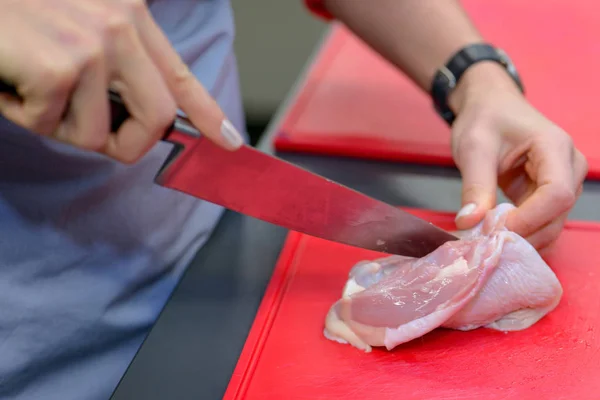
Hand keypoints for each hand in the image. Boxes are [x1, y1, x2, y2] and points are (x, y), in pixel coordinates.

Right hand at [0, 0, 242, 162]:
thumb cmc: (17, 13)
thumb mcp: (78, 23)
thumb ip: (116, 63)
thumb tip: (139, 118)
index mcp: (129, 14)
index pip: (180, 75)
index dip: (208, 114)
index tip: (228, 141)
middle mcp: (120, 28)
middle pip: (158, 119)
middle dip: (128, 144)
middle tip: (96, 137)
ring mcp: (92, 49)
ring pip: (96, 134)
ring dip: (57, 123)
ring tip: (29, 83)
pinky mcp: (58, 70)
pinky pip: (50, 127)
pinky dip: (22, 114)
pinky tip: (8, 78)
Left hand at [450, 63, 586, 250]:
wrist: (490, 107)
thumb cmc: (485, 119)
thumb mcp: (473, 148)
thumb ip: (475, 186)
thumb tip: (469, 223)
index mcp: (554, 147)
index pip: (556, 193)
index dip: (529, 218)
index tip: (494, 230)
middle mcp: (569, 166)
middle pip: (558, 214)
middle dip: (524, 234)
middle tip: (486, 243)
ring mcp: (563, 183)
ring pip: (553, 224)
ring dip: (522, 239)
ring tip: (488, 242)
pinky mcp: (548, 196)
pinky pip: (543, 224)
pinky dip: (522, 235)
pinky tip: (497, 239)